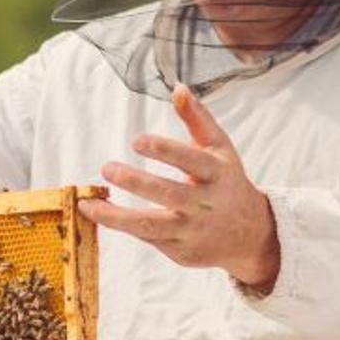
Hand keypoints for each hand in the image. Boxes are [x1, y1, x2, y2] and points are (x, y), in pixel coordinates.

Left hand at [79, 85, 280, 289]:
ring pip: (153, 225)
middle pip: (170, 193)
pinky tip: (99, 213)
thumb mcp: (220, 149)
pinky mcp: (182, 251)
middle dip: (136, 182)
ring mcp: (194, 230)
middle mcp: (206, 204)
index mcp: (218, 173)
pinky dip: (123, 227)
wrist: (251, 233)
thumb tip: (178, 88)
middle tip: (106, 168)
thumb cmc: (227, 181)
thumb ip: (198, 119)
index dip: (165, 150)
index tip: (136, 141)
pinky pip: (148, 239)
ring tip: (88, 204)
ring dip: (118, 217)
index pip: (192, 160)